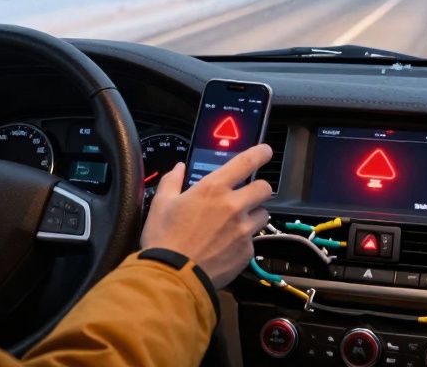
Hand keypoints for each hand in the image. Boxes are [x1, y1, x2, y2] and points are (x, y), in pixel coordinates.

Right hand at [139, 144, 273, 288]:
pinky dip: (243, 241)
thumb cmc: (164, 238)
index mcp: (213, 188)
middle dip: (258, 189)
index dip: (260, 153)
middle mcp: (234, 206)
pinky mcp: (246, 252)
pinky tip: (226, 246)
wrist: (173, 276)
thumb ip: (172, 181)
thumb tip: (178, 169)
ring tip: (234, 224)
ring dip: (253, 215)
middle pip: (264, 189)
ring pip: (262, 215)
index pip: (246, 162)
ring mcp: (243, 231)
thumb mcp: (161, 203)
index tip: (265, 151)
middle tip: (245, 195)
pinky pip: (253, 241)